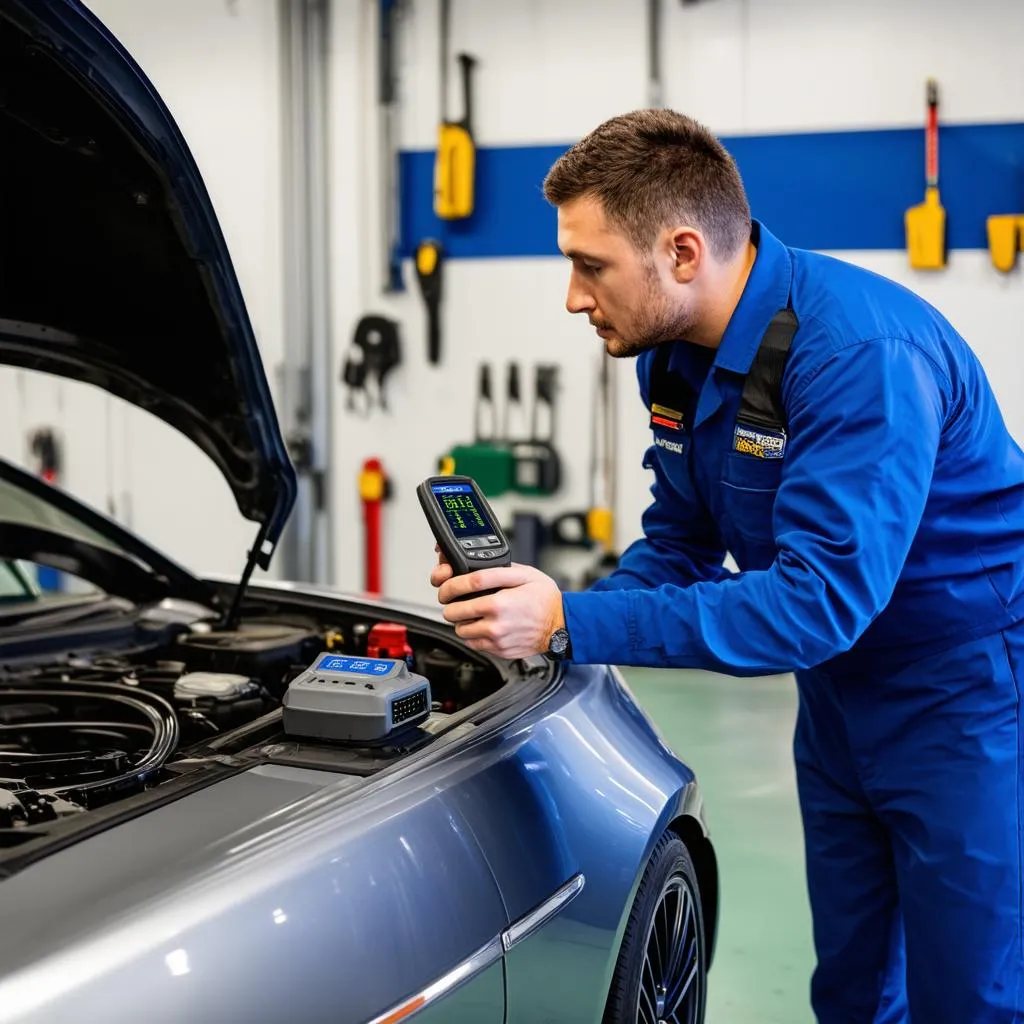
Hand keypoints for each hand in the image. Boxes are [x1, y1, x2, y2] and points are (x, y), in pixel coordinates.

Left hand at [434, 559, 564, 659]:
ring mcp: (496, 639)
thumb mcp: (525, 574)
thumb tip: (474, 568)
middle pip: (454, 613)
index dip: (448, 586)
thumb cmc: (545, 599)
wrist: (561, 626)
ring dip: (462, 621)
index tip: (447, 587)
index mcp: (499, 601)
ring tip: (473, 613)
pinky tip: (484, 625)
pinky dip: (474, 635)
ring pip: (461, 631)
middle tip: (458, 600)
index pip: (461, 589)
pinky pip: (473, 644)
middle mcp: (495, 622)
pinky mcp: (498, 650)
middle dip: (452, 604)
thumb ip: (497, 570)